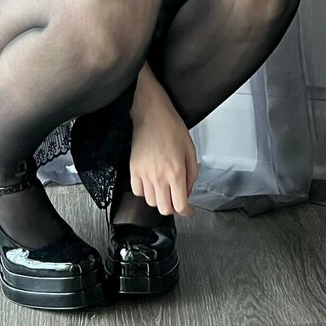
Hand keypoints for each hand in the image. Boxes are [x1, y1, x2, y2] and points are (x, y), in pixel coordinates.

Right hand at [128, 95, 198, 216]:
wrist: (151, 114)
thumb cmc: (171, 127)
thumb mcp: (190, 150)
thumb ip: (192, 175)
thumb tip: (187, 191)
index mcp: (176, 172)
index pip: (180, 205)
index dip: (186, 212)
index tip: (188, 210)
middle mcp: (159, 176)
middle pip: (164, 209)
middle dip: (173, 208)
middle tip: (177, 199)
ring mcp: (144, 174)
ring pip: (151, 202)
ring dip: (159, 200)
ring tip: (164, 189)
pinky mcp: (133, 169)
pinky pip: (137, 191)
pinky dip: (145, 192)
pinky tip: (151, 183)